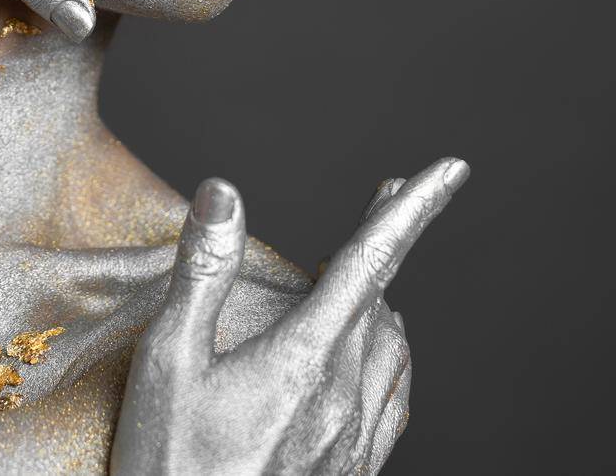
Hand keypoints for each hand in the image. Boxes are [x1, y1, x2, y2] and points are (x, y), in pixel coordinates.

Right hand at [111, 158, 469, 474]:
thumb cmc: (171, 465)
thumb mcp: (167, 361)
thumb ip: (202, 272)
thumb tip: (224, 194)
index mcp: (303, 358)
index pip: (371, 262)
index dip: (412, 209)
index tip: (448, 170)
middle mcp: (342, 397)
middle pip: (384, 298)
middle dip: (388, 240)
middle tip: (390, 197)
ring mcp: (353, 441)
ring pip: (394, 349)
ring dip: (387, 300)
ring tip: (370, 273)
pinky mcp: (351, 472)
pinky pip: (394, 400)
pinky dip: (391, 358)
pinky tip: (377, 358)